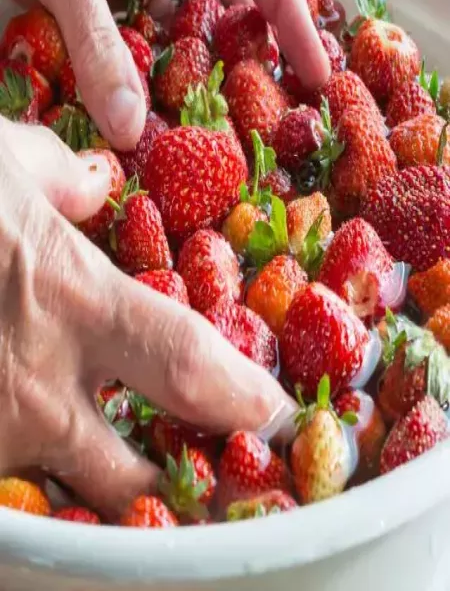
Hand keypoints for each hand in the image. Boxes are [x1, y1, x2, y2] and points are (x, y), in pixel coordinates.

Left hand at [0, 0, 328, 151]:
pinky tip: (147, 96)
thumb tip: (129, 122)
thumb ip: (92, 36)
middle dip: (247, 44)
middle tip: (272, 104)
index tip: (312, 62)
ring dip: (190, 62)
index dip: (287, 8)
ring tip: (213, 115)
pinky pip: (129, 26)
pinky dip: (140, 61)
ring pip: (175, 16)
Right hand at [0, 119, 295, 517]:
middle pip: (139, 478)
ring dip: (104, 501)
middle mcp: (38, 385)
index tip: (277, 417)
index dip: (245, 398)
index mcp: (75, 302)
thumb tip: (97, 181)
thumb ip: (64, 178)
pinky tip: (32, 445)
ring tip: (129, 489)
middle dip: (183, 493)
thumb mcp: (3, 162)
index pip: (189, 365)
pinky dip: (29, 481)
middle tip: (213, 489)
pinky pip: (6, 489)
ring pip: (65, 500)